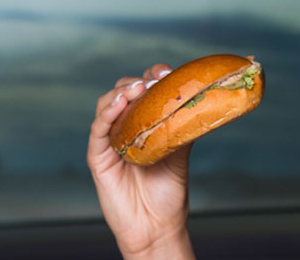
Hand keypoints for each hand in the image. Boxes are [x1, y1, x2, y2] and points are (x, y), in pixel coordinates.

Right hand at [88, 63, 195, 259]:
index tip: (167, 72)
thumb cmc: (168, 193)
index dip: (152, 76)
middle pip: (123, 92)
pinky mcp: (98, 157)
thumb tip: (202, 100)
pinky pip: (97, 130)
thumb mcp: (180, 153)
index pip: (143, 91)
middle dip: (137, 81)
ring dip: (120, 92)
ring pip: (106, 105)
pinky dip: (106, 113)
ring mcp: (109, 141)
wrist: (158, 226)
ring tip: (136, 90)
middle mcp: (124, 128)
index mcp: (143, 124)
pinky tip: (118, 105)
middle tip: (153, 81)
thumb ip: (183, 127)